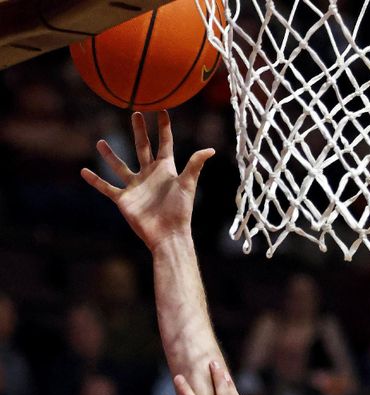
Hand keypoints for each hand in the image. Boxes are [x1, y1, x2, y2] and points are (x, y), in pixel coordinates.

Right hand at [80, 111, 213, 251]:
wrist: (168, 234)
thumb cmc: (180, 210)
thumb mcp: (187, 184)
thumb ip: (195, 165)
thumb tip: (211, 149)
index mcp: (166, 169)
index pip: (165, 143)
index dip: (164, 127)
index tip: (161, 110)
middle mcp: (149, 175)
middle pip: (142, 147)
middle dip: (139, 131)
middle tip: (134, 112)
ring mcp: (135, 186)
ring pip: (120, 166)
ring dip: (110, 155)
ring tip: (100, 141)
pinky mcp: (124, 199)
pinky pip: (107, 187)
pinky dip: (95, 181)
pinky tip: (83, 171)